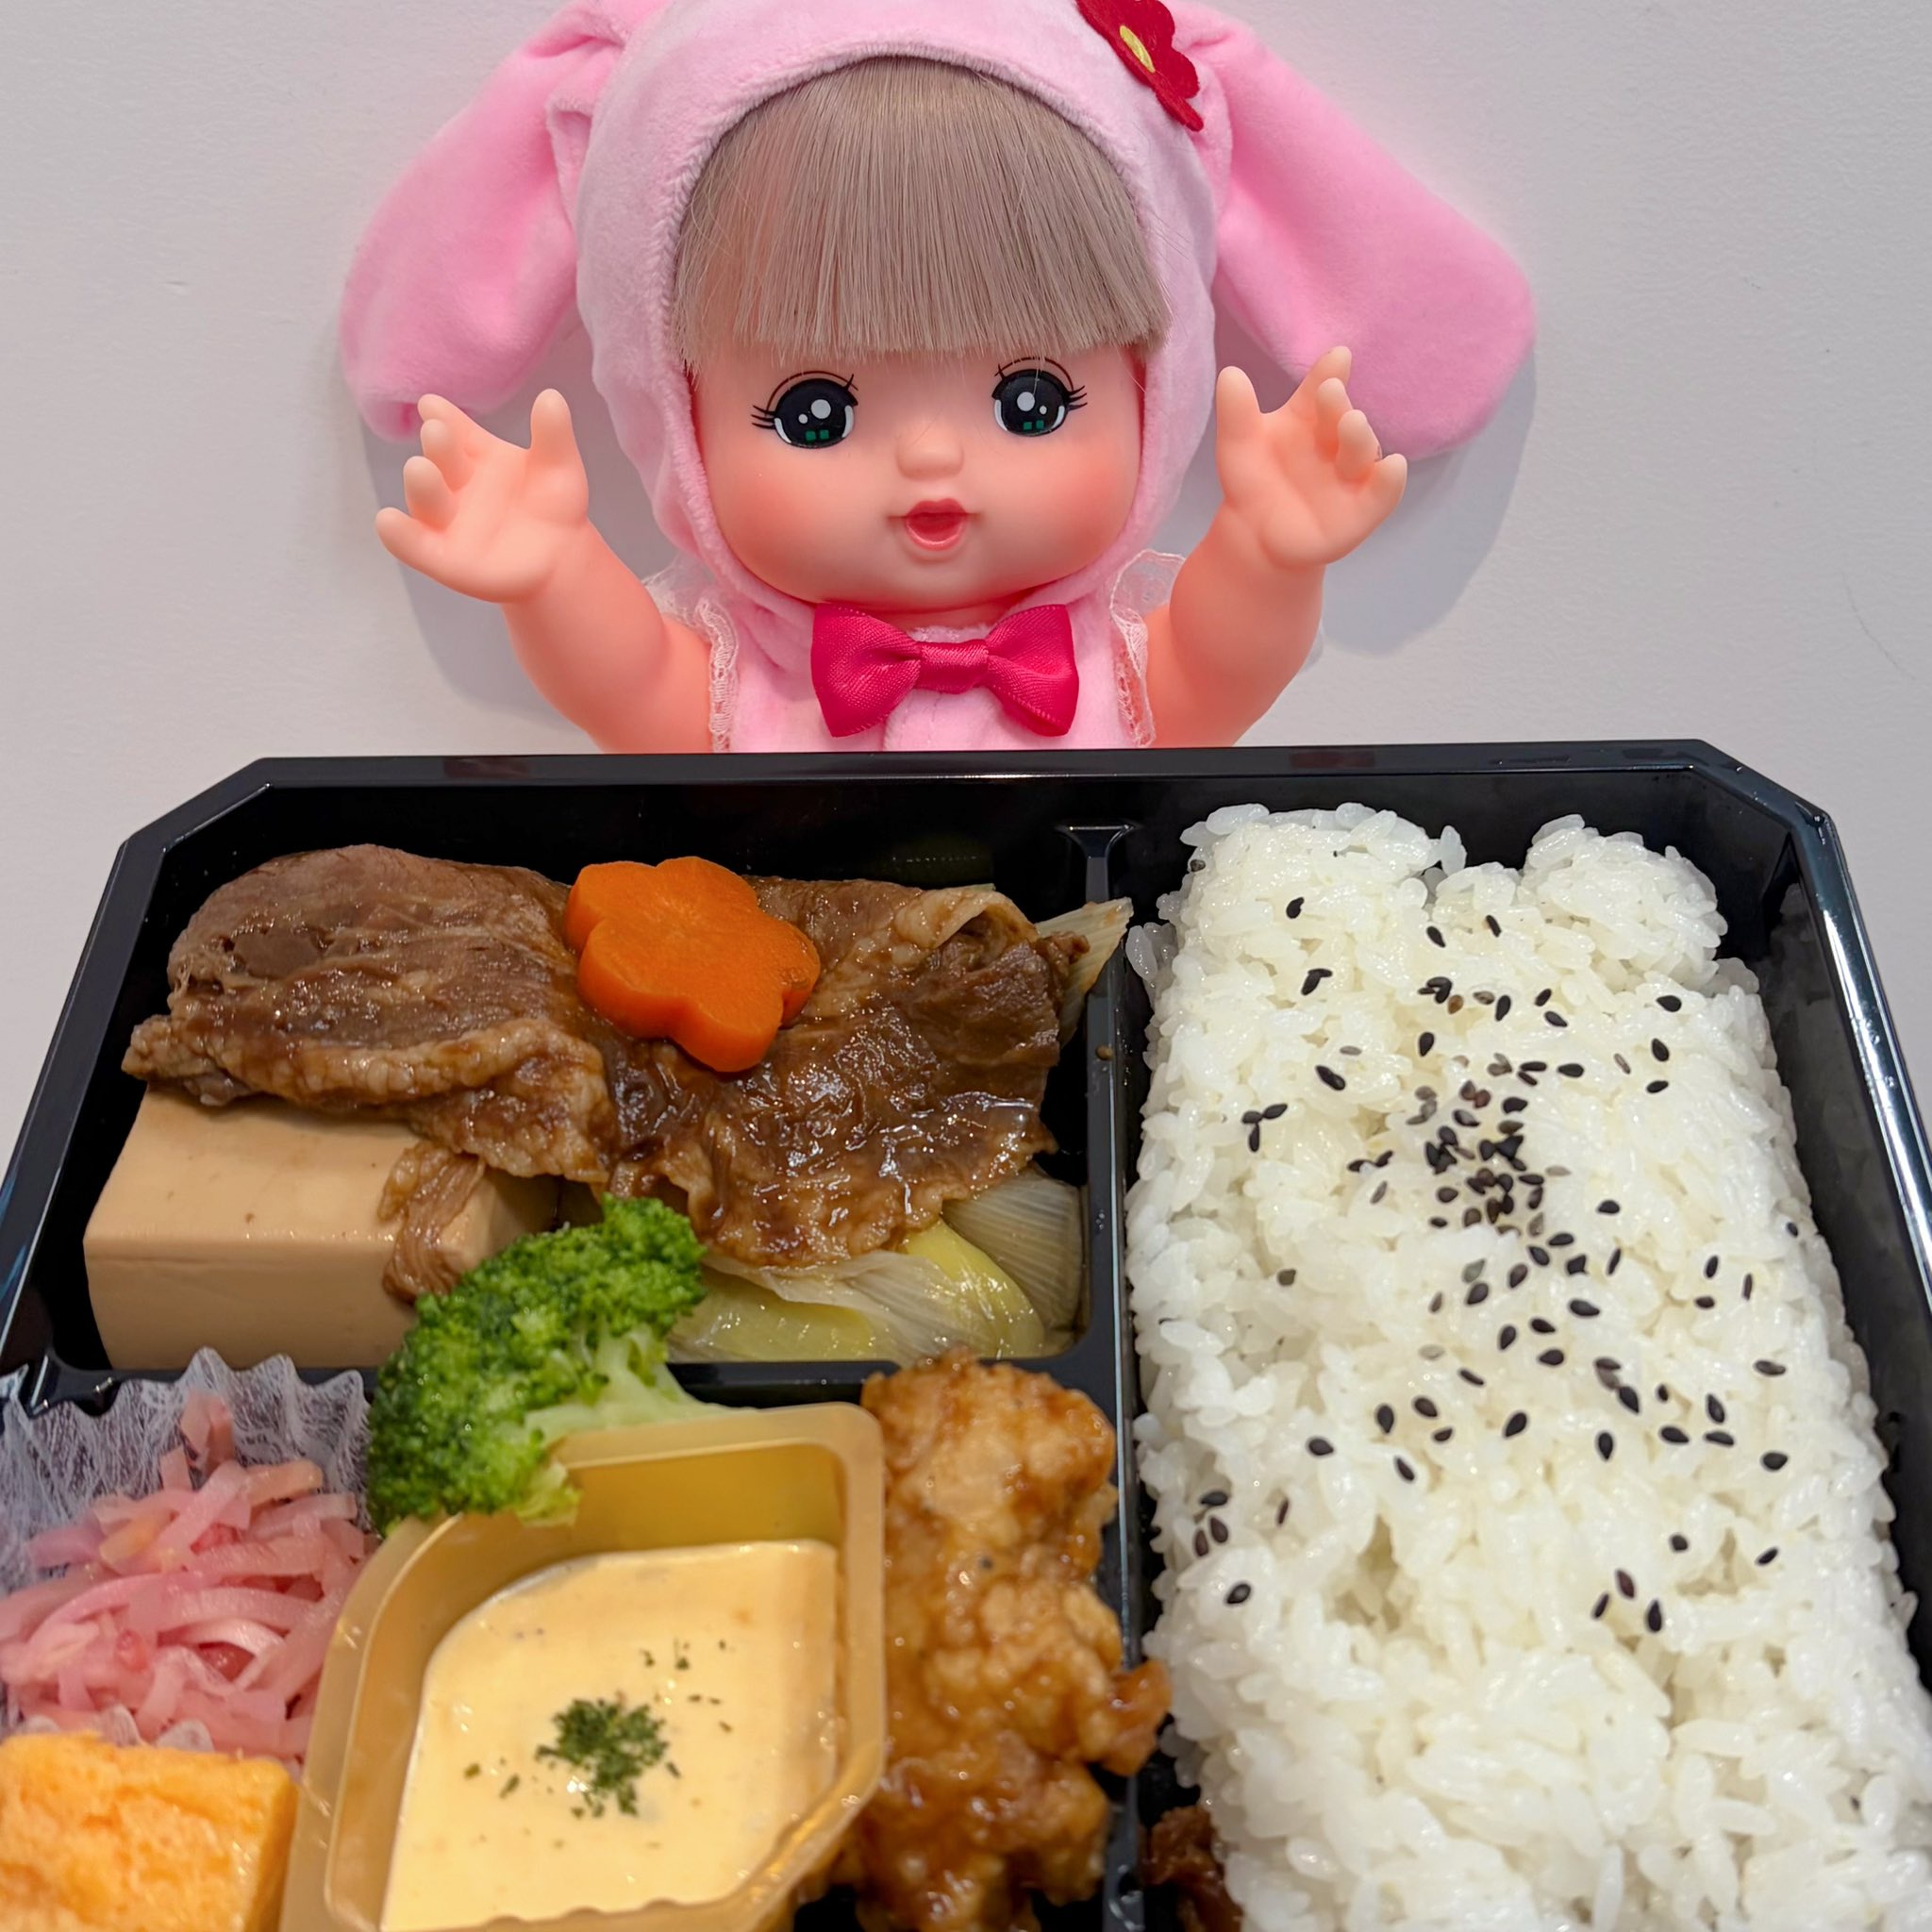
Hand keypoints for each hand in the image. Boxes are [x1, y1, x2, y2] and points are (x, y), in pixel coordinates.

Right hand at [375, 390, 590, 602]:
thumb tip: (552, 397)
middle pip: (441, 460)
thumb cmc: (553, 505)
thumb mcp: (559, 467)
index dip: (444, 416)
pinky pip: (414, 545)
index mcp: (474, 453)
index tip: (432, 405)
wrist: (562, 558)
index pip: (455, 429)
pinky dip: (399, 536)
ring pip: (425, 501)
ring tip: (420, 469)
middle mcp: (453, 482)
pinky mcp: (443, 558)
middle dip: (438, 447)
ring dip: (420, 486)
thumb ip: (553, 435)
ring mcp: (446, 520)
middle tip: (437, 431)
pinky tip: (388, 522)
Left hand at [1213, 349, 1406, 571]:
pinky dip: (1390, 481)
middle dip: (1337, 406)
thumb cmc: (1253, 481)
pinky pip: (1382, 494)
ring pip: (1362, 452)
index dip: (1328, 373)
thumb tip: (1230, 374)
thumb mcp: (1239, 446)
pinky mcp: (1363, 509)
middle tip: (1329, 391)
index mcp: (1310, 416)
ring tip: (1352, 422)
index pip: (1321, 388)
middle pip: (1340, 418)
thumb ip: (1236, 413)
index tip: (1337, 357)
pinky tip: (1394, 466)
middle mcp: (1336, 439)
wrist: (1255, 536)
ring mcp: (1352, 474)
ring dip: (1360, 438)